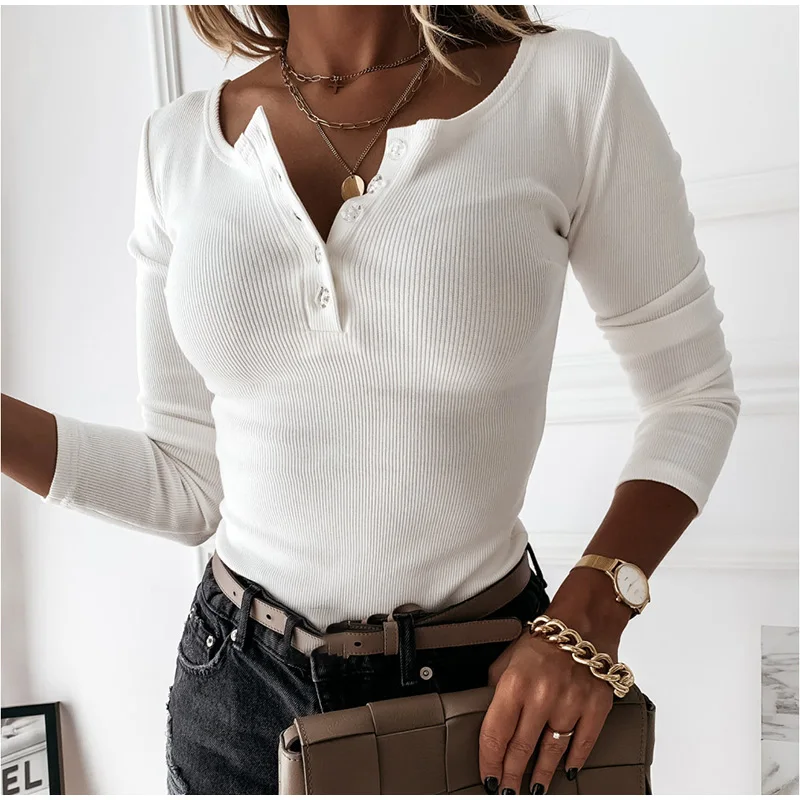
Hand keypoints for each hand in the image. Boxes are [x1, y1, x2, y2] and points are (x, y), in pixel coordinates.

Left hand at [479, 568, 630, 794]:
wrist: (583, 623)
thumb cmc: (543, 641)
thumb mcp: (507, 658)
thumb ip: (496, 689)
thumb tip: (488, 718)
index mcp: (515, 682)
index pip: (495, 733)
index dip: (489, 762)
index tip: (488, 778)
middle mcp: (542, 695)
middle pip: (522, 748)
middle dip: (511, 775)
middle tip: (507, 791)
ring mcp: (572, 702)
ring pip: (552, 751)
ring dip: (541, 774)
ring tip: (534, 788)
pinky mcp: (597, 706)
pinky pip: (583, 743)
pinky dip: (574, 760)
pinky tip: (566, 771)